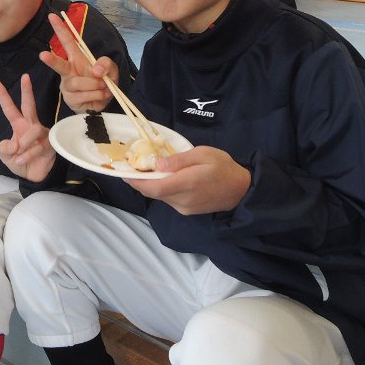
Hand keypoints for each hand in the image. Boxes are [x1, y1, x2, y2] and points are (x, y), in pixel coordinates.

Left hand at [0, 74, 55, 181]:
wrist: (32, 176)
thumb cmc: (18, 161)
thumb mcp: (4, 156)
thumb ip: (4, 148)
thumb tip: (14, 143)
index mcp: (18, 125)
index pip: (9, 108)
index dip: (3, 95)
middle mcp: (30, 125)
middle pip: (29, 105)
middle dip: (27, 91)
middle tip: (25, 76)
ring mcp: (42, 134)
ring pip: (32, 131)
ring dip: (23, 145)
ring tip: (17, 155)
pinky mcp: (50, 144)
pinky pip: (37, 147)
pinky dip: (27, 155)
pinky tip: (20, 161)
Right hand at [39, 13, 117, 112]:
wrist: (105, 102)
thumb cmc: (104, 81)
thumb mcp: (110, 69)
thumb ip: (106, 64)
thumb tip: (96, 70)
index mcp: (77, 59)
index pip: (67, 41)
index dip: (60, 29)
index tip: (52, 16)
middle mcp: (69, 71)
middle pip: (59, 65)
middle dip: (51, 60)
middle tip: (43, 55)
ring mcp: (67, 86)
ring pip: (76, 83)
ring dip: (93, 85)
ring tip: (103, 86)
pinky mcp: (70, 100)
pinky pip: (82, 96)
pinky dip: (96, 95)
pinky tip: (100, 95)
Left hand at [126, 146, 250, 214]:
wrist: (241, 190)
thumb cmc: (223, 167)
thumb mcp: (203, 154)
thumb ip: (179, 160)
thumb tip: (157, 165)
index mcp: (186, 184)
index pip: (153, 187)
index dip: (135, 181)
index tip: (122, 172)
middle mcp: (182, 200)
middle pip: (153, 193)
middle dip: (139, 181)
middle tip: (130, 167)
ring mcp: (184, 208)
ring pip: (159, 196)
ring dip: (150, 185)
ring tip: (143, 170)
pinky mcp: (187, 211)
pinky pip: (168, 199)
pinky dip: (161, 189)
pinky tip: (161, 178)